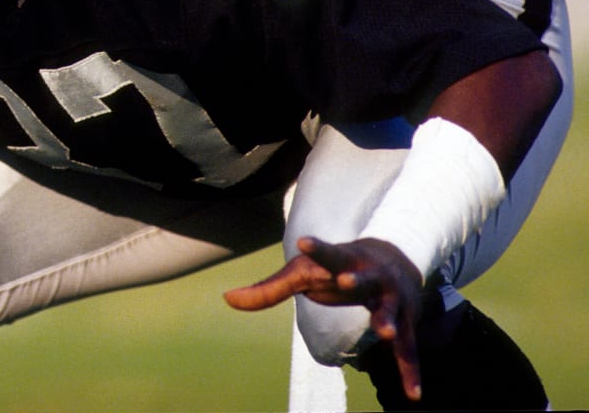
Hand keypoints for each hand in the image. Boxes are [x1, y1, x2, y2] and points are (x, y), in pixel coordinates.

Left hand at [224, 236, 424, 401]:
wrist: (392, 259)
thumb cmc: (334, 269)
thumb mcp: (302, 274)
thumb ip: (268, 289)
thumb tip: (226, 299)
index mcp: (341, 262)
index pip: (326, 254)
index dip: (315, 248)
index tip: (302, 242)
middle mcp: (369, 277)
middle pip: (361, 277)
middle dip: (353, 279)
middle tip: (344, 281)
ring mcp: (390, 299)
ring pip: (389, 311)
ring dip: (386, 321)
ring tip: (384, 333)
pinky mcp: (405, 322)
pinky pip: (407, 350)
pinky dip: (410, 371)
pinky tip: (412, 395)